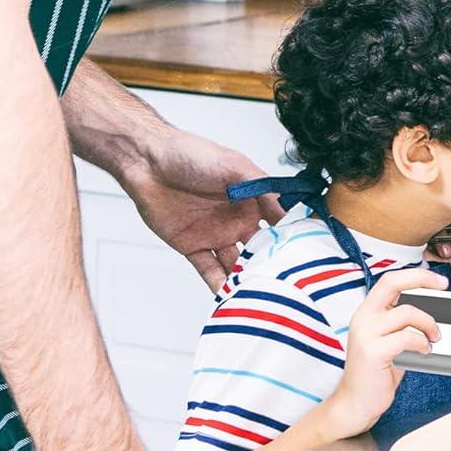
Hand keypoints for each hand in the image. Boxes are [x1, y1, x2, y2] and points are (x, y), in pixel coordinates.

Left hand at [121, 129, 282, 287]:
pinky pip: (209, 270)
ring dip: (246, 278)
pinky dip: (219, 284)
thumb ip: (263, 188)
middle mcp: (238, 220)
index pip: (278, 224)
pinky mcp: (192, 247)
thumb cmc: (189, 154)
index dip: (290, 239)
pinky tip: (230, 296)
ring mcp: (215, 235)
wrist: (146, 162)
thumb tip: (290, 210)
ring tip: (259, 294)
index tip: (304, 255)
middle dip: (270, 265)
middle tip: (283, 283)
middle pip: (260, 249)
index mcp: (252, 200)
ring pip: (236, 264)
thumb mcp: (234, 165)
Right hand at [329, 267, 448, 435]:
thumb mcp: (389, 341)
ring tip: (434, 336)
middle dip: (422, 280)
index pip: (390, 280)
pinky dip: (421, 342)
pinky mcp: (372, 352)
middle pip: (392, 283)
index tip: (438, 281)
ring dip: (428, 323)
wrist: (355, 403)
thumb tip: (435, 313)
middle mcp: (363, 318)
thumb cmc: (376, 373)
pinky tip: (425, 351)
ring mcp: (366, 334)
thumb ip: (404, 325)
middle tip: (442, 288)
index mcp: (367, 312)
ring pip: (406, 312)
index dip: (416, 275)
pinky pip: (406, 337)